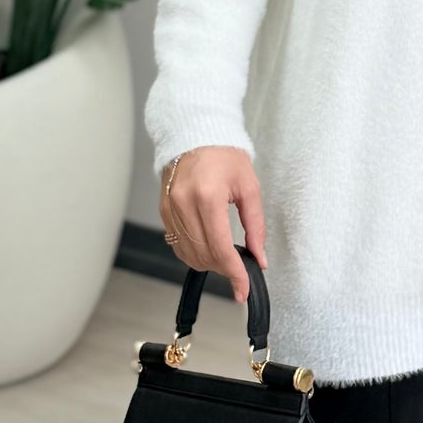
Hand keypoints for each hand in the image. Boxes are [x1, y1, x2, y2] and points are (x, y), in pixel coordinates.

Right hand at [160, 145, 265, 304]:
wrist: (195, 133)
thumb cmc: (225, 155)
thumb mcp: (249, 188)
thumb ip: (255, 226)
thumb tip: (259, 258)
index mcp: (207, 196)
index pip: (221, 248)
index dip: (234, 273)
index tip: (243, 290)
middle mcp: (184, 204)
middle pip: (204, 255)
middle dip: (224, 270)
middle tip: (240, 272)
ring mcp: (169, 208)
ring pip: (188, 254)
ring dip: (209, 264)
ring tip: (226, 260)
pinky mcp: (163, 210)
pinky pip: (177, 243)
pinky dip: (193, 253)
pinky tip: (207, 250)